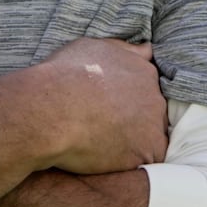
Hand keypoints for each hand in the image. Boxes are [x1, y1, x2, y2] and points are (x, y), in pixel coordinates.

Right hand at [35, 38, 167, 172]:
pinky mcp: (147, 152)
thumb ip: (123, 50)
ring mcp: (153, 126)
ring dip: (131, 139)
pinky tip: (106, 154)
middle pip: (150, 111)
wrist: (51, 110)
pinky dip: (129, 159)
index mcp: (143, 71)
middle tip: (100, 122)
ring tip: (99, 139)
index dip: (125, 97)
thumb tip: (147, 49)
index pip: (145, 87)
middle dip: (131, 117)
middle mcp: (155, 97)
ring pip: (149, 136)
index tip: (106, 104)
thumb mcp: (91, 47)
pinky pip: (146, 159)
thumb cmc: (64, 76)